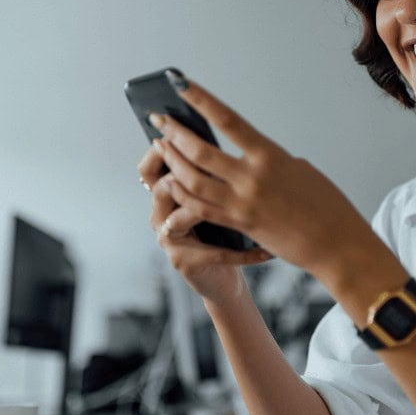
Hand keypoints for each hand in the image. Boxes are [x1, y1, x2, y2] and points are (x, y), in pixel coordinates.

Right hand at [137, 143, 270, 302]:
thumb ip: (217, 174)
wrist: (224, 278)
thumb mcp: (219, 198)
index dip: (161, 152)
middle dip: (185, 172)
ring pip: (180, 217)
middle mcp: (161, 217)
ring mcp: (170, 241)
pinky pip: (213, 253)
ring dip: (207, 209)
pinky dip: (243, 252)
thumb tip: (235, 141)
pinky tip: (266, 251)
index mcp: (167, 197)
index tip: (185, 136)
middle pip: (162, 187)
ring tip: (236, 206)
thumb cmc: (225, 231)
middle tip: (215, 166)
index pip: (149, 169)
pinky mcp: (184, 262)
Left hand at [142, 76, 372, 286]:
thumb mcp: (300, 170)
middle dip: (174, 133)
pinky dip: (182, 192)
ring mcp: (243, 204)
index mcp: (270, 156)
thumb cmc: (326, 204)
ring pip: (193, 180)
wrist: (336, 244)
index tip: (180, 83)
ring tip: (161, 147)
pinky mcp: (239, 225)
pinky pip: (200, 207)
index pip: (228, 120)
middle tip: (159, 120)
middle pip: (200, 151)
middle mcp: (252, 178)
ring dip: (172, 161)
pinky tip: (173, 182)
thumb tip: (248, 156)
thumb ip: (270, 160)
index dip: (201, 99)